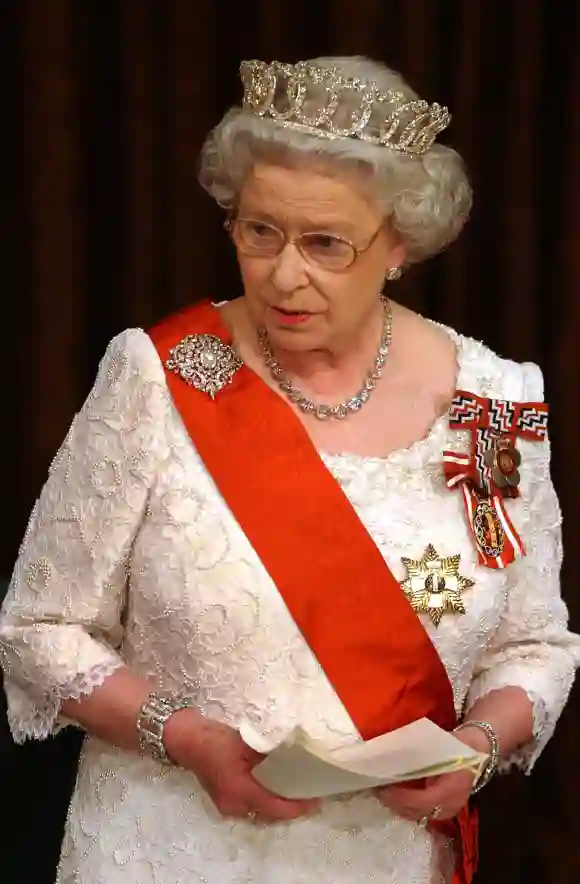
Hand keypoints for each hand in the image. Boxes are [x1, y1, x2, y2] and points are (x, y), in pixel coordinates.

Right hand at [163, 709, 318, 822]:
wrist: (186, 739)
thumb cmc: (215, 737)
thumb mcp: (246, 743)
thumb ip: (270, 756)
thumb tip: (295, 760)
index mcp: (240, 790)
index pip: (276, 807)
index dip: (298, 806)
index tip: (316, 798)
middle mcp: (234, 805)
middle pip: (270, 813)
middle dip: (291, 806)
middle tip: (309, 791)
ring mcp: (228, 805)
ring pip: (261, 811)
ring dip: (278, 803)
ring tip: (295, 789)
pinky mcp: (225, 800)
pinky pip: (252, 805)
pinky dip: (265, 798)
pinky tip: (275, 786)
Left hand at [374, 728, 486, 821]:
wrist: (480, 749)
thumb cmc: (459, 744)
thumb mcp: (439, 747)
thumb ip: (419, 756)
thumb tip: (393, 756)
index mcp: (451, 789)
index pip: (421, 801)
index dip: (400, 797)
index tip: (383, 788)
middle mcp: (451, 805)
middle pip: (417, 812)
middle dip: (395, 803)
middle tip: (376, 790)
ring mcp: (450, 809)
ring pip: (419, 815)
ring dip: (400, 806)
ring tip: (383, 792)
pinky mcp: (446, 809)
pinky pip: (424, 812)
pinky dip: (408, 806)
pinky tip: (396, 796)